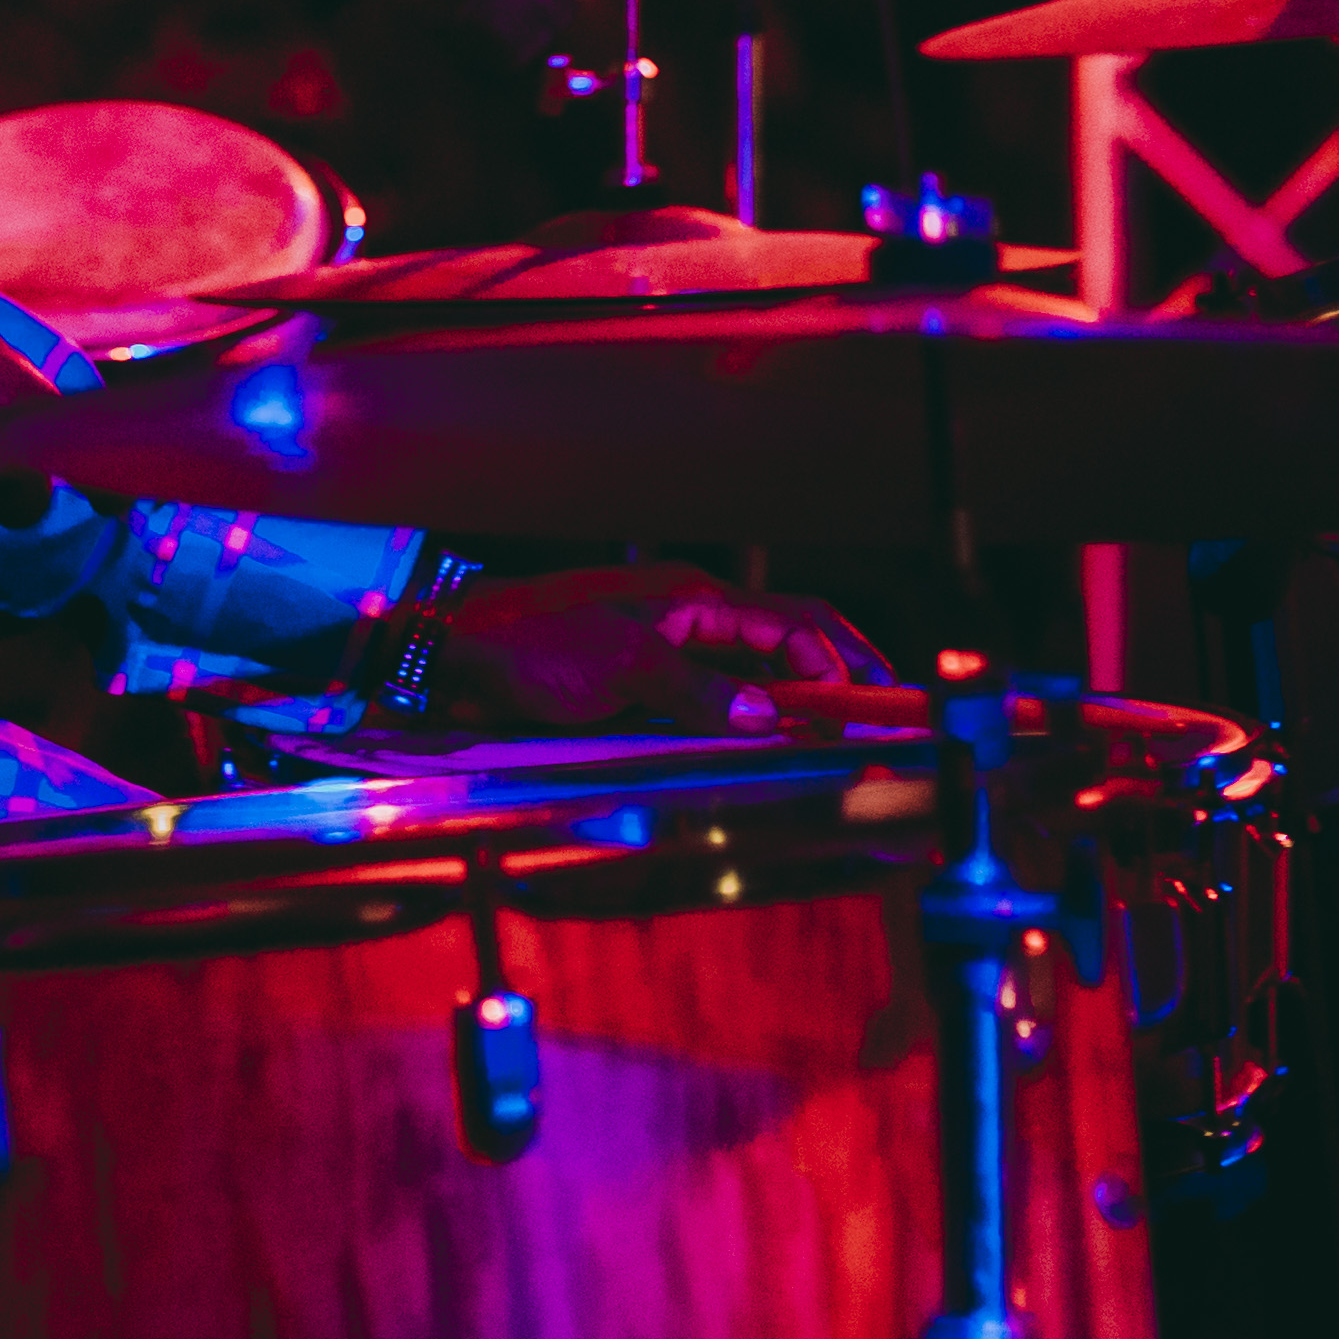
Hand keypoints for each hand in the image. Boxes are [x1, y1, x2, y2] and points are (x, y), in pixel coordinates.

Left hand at [416, 560, 887, 736]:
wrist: (457, 653)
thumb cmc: (530, 646)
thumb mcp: (622, 668)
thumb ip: (700, 691)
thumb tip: (771, 714)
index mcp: (692, 599)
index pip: (791, 624)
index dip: (838, 663)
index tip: (871, 706)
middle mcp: (687, 618)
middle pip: (784, 637)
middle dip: (837, 669)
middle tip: (881, 711)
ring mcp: (666, 649)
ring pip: (753, 668)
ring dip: (797, 694)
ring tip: (837, 731)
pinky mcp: (641, 682)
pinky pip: (715, 693)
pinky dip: (751, 713)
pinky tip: (766, 739)